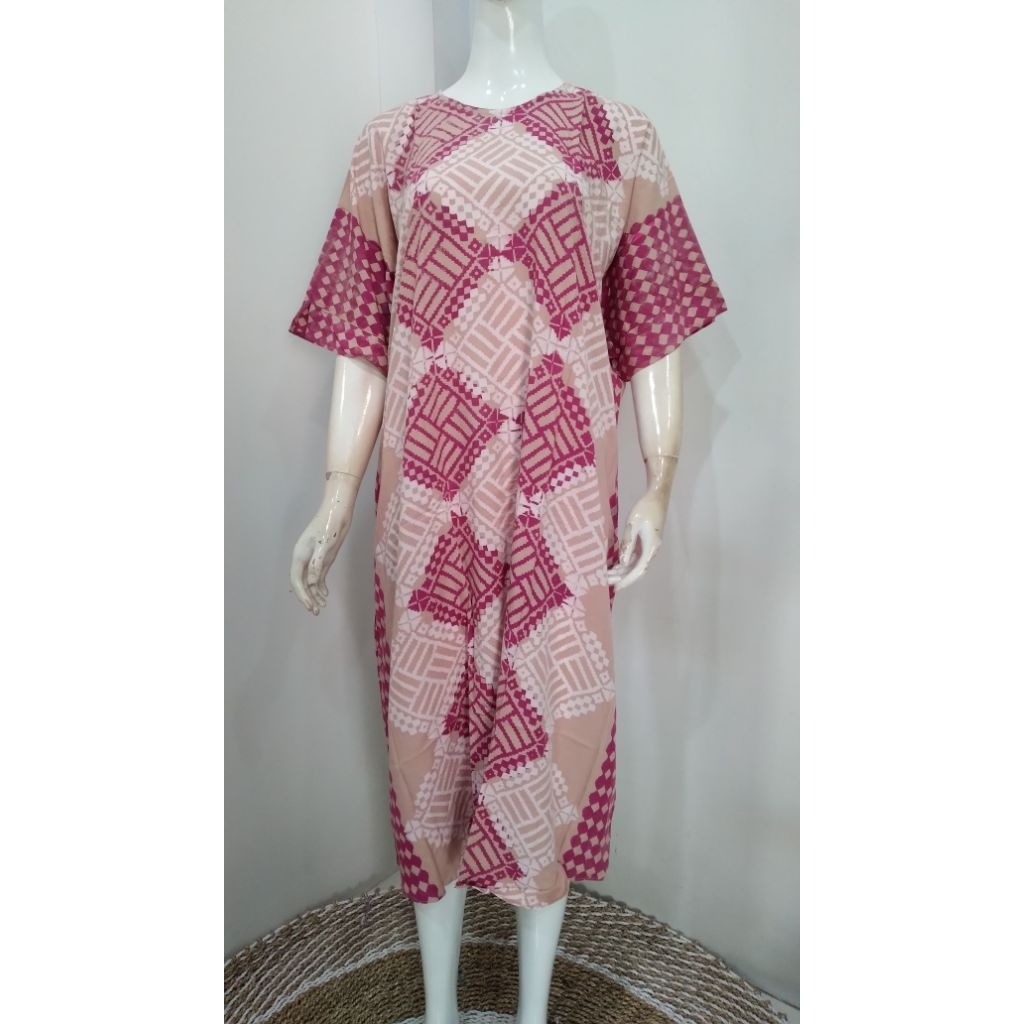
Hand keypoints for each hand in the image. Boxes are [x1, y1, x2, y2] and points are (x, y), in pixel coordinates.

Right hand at [289, 473, 358, 613]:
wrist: (338, 509)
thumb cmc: (331, 524)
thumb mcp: (326, 545)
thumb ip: (317, 564)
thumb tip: (311, 583)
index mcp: (300, 554)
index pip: (297, 580)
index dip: (303, 595)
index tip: (311, 606)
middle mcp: (303, 557)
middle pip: (301, 582)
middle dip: (307, 598)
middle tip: (316, 611)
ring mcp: (312, 557)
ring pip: (309, 581)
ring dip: (313, 594)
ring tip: (321, 607)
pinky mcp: (322, 556)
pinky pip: (317, 575)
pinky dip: (320, 586)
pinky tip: (325, 595)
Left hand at [607, 490, 668, 591]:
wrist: (657, 496)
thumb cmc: (645, 508)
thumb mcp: (633, 524)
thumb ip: (628, 543)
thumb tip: (622, 562)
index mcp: (651, 548)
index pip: (638, 570)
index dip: (627, 580)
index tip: (615, 587)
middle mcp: (651, 551)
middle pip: (636, 570)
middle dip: (621, 577)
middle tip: (604, 581)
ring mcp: (649, 547)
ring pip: (635, 564)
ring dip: (622, 571)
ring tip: (607, 574)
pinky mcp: (646, 542)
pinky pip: (635, 557)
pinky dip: (625, 562)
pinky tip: (614, 564)